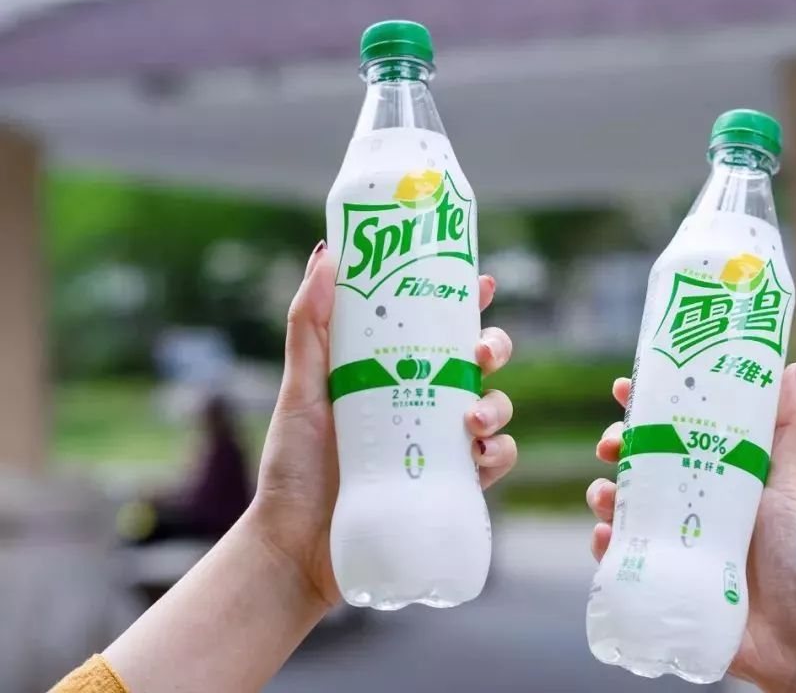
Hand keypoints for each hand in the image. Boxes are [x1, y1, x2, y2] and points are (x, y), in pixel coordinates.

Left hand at [250, 241, 515, 608]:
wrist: (296, 545)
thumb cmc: (292, 465)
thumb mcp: (300, 388)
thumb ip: (310, 325)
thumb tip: (325, 255)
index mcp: (391, 372)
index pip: (437, 326)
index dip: (466, 301)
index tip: (481, 282)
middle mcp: (422, 402)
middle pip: (479, 362)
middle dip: (493, 348)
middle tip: (481, 353)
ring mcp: (439, 444)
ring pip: (495, 407)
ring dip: (497, 403)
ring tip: (471, 418)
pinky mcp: (451, 485)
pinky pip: (496, 461)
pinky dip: (498, 453)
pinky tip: (478, 455)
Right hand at [587, 363, 795, 691]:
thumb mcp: (791, 486)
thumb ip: (789, 430)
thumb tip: (791, 367)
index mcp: (716, 476)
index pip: (673, 430)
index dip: (645, 407)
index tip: (623, 387)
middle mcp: (690, 506)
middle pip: (638, 465)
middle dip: (616, 447)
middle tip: (610, 444)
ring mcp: (672, 543)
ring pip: (621, 508)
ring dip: (603, 495)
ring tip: (604, 495)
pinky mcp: (660, 581)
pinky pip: (619, 559)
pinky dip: (604, 545)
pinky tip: (605, 536)